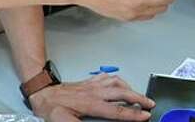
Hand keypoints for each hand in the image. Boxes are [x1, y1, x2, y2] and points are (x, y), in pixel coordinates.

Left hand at [29, 74, 154, 121]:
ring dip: (131, 88)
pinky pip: (107, 77)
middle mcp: (95, 92)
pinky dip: (118, 80)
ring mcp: (93, 85)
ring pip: (117, 82)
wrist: (43, 93)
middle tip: (150, 103)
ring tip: (140, 95)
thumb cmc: (52, 108)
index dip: (133, 114)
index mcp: (91, 104)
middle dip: (139, 98)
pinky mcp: (89, 82)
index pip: (117, 110)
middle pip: (122, 93)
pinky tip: (121, 83)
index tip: (145, 115)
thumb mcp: (63, 121)